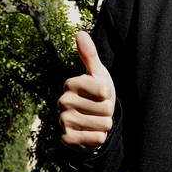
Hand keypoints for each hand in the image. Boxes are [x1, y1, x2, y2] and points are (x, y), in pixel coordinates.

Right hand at [58, 31, 115, 153]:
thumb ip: (89, 55)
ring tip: (94, 121)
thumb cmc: (95, 95)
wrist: (86, 124)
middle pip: (105, 109)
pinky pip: (96, 139)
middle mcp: (63, 101)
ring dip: (103, 125)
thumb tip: (79, 32)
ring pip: (102, 125)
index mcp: (70, 83)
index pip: (104, 91)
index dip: (108, 95)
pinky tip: (89, 134)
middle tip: (96, 111)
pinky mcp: (66, 139)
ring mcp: (63, 121)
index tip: (100, 96)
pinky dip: (98, 138)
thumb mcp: (96, 74)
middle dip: (107, 112)